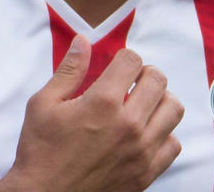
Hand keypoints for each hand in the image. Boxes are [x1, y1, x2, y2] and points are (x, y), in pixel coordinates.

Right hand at [0, 35, 183, 191]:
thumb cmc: (40, 151)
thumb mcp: (43, 104)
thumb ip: (69, 70)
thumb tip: (83, 40)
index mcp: (103, 102)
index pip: (133, 60)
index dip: (125, 59)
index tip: (118, 67)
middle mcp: (128, 124)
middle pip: (158, 80)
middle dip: (145, 74)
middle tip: (133, 82)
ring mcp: (141, 150)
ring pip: (173, 109)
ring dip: (161, 100)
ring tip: (144, 104)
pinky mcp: (146, 173)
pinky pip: (173, 145)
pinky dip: (164, 135)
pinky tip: (146, 133)